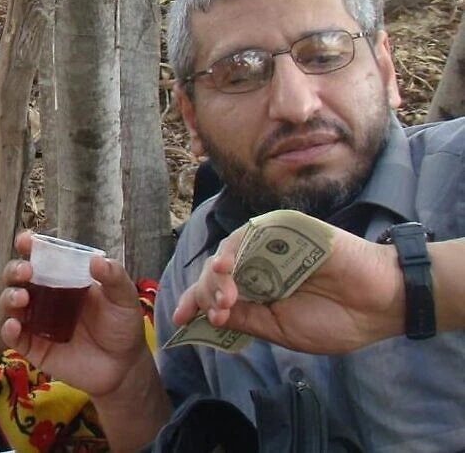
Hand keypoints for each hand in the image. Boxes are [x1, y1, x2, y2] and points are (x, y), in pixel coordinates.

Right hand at [0, 231, 149, 398]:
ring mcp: (36, 321)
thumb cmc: (121, 326)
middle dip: (15, 269)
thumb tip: (95, 260)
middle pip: (17, 277)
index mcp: (63, 277)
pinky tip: (14, 326)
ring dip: (9, 296)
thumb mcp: (124, 298)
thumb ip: (114, 277)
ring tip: (22, 298)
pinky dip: (8, 330)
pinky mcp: (33, 347)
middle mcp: (44, 295)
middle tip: (26, 272)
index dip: (29, 246)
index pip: (40, 257)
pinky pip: (13, 337)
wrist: (123, 367)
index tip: (26, 241)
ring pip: (10, 303)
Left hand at [172, 220, 403, 353]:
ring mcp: (269, 245)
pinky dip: (234, 252)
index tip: (179, 320)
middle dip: (206, 293)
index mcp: (257, 290)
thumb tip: (208, 315)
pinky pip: (249, 235)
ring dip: (218, 276)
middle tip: (217, 312)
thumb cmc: (336, 319)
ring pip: (227, 253)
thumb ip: (246, 319)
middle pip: (215, 272)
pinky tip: (229, 270)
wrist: (380, 303)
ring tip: (225, 298)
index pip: (216, 292)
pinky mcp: (282, 228)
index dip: (195, 303)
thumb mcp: (281, 329)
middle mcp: (258, 265)